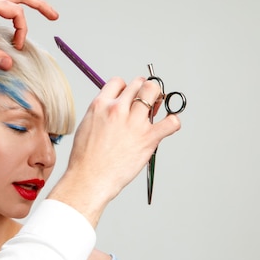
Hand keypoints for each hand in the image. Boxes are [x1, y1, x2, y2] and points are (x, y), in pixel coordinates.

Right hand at [47, 77, 180, 226]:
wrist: (90, 178)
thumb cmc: (86, 157)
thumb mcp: (86, 126)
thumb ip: (101, 113)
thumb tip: (116, 106)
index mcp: (100, 105)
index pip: (118, 82)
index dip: (125, 87)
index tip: (128, 96)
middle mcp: (117, 109)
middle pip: (139, 83)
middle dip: (143, 89)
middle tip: (146, 100)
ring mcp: (134, 122)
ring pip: (154, 91)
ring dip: (158, 98)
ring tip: (157, 108)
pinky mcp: (148, 138)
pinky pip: (171, 122)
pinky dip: (173, 122)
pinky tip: (168, 125)